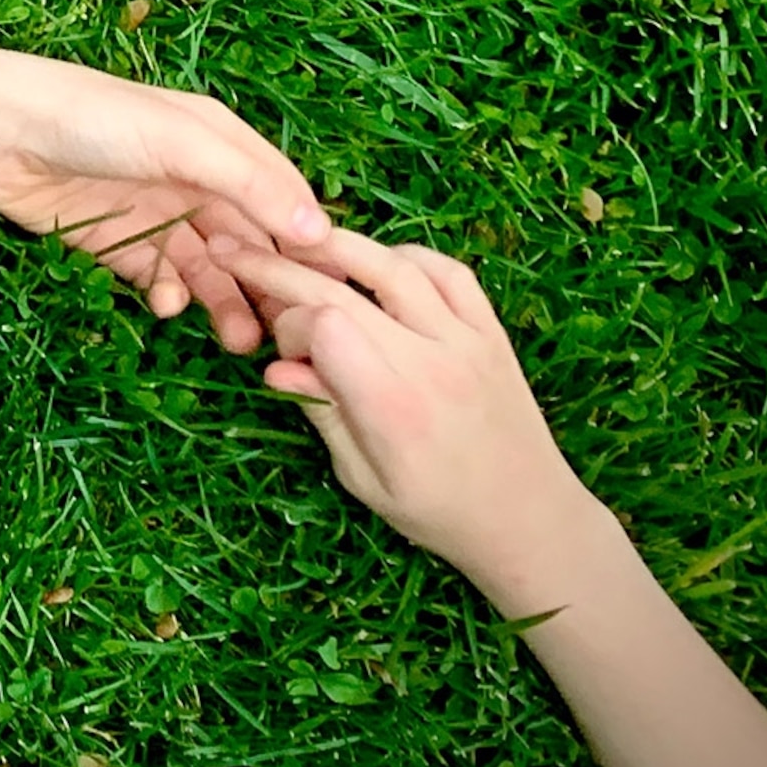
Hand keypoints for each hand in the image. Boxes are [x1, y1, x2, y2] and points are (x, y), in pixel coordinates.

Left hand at [0, 49, 327, 351]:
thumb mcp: (182, 141)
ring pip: (209, 270)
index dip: (309, 243)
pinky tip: (167, 305)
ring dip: (226, 304)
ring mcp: (156, 213)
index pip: (283, 198)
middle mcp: (195, 179)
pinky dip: (170, 296)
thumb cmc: (96, 119)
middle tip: (287, 334)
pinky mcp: (117, 243)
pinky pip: (160, 279)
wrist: (0, 132)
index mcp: (221, 143)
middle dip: (268, 286)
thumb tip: (318, 232)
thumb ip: (249, 184)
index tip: (335, 292)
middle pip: (249, 241)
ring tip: (240, 342)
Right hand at [208, 228, 610, 605]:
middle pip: (344, 288)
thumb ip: (323, 413)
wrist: (530, 520)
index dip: (288, 325)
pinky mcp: (492, 333)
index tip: (282, 351)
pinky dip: (407, 257)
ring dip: (340, 247)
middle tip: (236, 250)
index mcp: (393, 406)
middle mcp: (430, 361)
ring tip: (300, 246)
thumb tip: (275, 366)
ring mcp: (467, 340)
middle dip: (281, 268)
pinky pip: (450, 272)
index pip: (324, 324)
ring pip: (395, 265)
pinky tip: (379, 265)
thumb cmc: (437, 513)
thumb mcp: (363, 480)